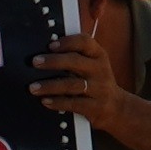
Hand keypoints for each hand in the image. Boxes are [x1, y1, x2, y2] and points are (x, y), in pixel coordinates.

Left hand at [30, 8, 140, 125]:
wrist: (117, 107)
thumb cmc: (96, 82)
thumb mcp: (92, 65)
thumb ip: (75, 56)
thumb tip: (45, 53)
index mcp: (98, 55)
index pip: (84, 42)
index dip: (67, 42)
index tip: (50, 45)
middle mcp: (100, 69)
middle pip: (75, 61)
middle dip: (53, 61)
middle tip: (35, 62)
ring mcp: (99, 89)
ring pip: (71, 85)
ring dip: (50, 86)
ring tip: (33, 87)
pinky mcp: (95, 107)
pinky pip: (73, 104)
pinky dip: (58, 102)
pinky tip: (45, 101)